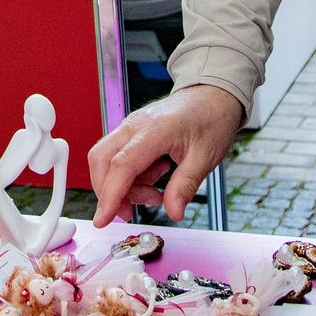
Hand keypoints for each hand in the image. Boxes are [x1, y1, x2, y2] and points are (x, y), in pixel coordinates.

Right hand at [87, 84, 245, 225]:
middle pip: (101, 161)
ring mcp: (131, 127)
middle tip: (130, 213)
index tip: (102, 220)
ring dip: (123, 187)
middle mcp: (135, 125)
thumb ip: (186, 185)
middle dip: (109, 193)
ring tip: (156, 193)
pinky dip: (129, 177)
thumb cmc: (211, 119)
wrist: (213, 95)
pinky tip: (154, 178)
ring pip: (106, 161)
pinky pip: (118, 158)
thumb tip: (174, 212)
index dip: (110, 195)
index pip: (121, 165)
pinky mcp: (132, 133)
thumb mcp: (206, 157)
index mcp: (155, 129)